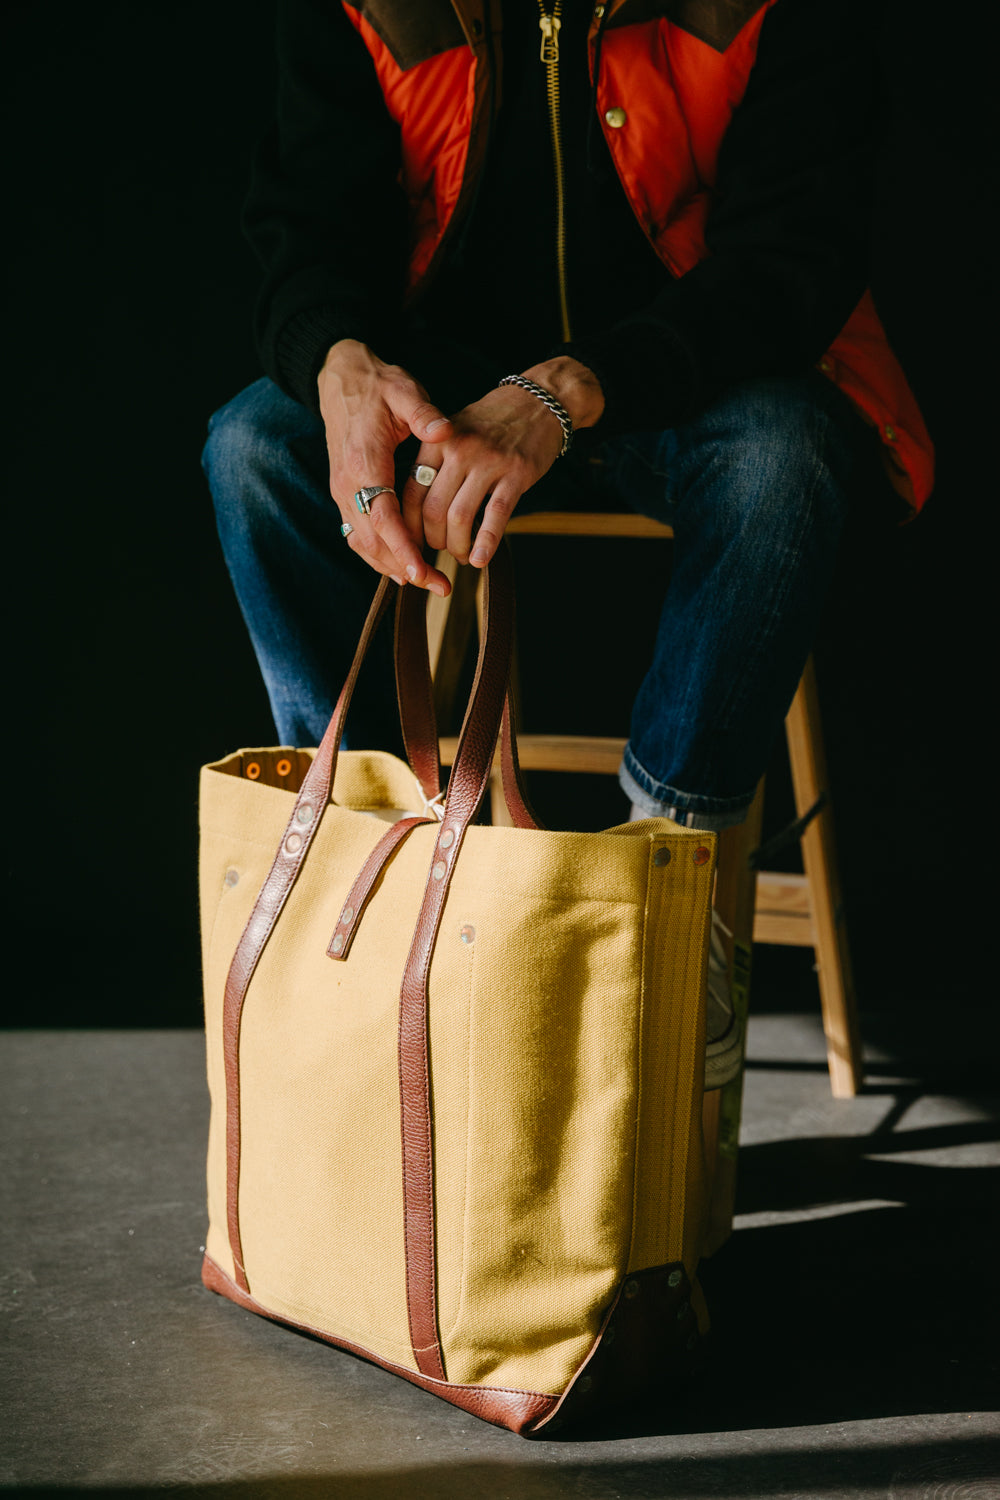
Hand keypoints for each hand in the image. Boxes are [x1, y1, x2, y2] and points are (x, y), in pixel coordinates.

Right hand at [317, 339, 452, 594]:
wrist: (341, 379)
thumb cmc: (378, 386)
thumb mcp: (404, 390)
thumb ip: (424, 413)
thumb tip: (445, 432)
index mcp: (364, 462)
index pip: (383, 517)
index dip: (403, 549)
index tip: (422, 572)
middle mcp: (347, 483)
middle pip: (373, 541)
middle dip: (405, 567)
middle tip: (440, 586)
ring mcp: (342, 492)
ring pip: (363, 544)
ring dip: (392, 567)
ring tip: (426, 582)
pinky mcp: (344, 495)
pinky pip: (358, 535)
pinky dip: (379, 556)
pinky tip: (402, 568)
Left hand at [399, 357, 604, 567]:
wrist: (538, 400)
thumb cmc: (493, 421)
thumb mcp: (454, 430)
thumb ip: (434, 463)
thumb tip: (416, 509)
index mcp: (436, 442)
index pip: (411, 493)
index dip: (410, 526)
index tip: (413, 542)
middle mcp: (458, 451)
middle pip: (433, 510)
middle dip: (433, 541)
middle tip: (440, 551)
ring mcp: (488, 462)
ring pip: (460, 517)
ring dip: (457, 546)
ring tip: (462, 555)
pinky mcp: (516, 474)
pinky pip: (496, 515)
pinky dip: (485, 543)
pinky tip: (481, 559)